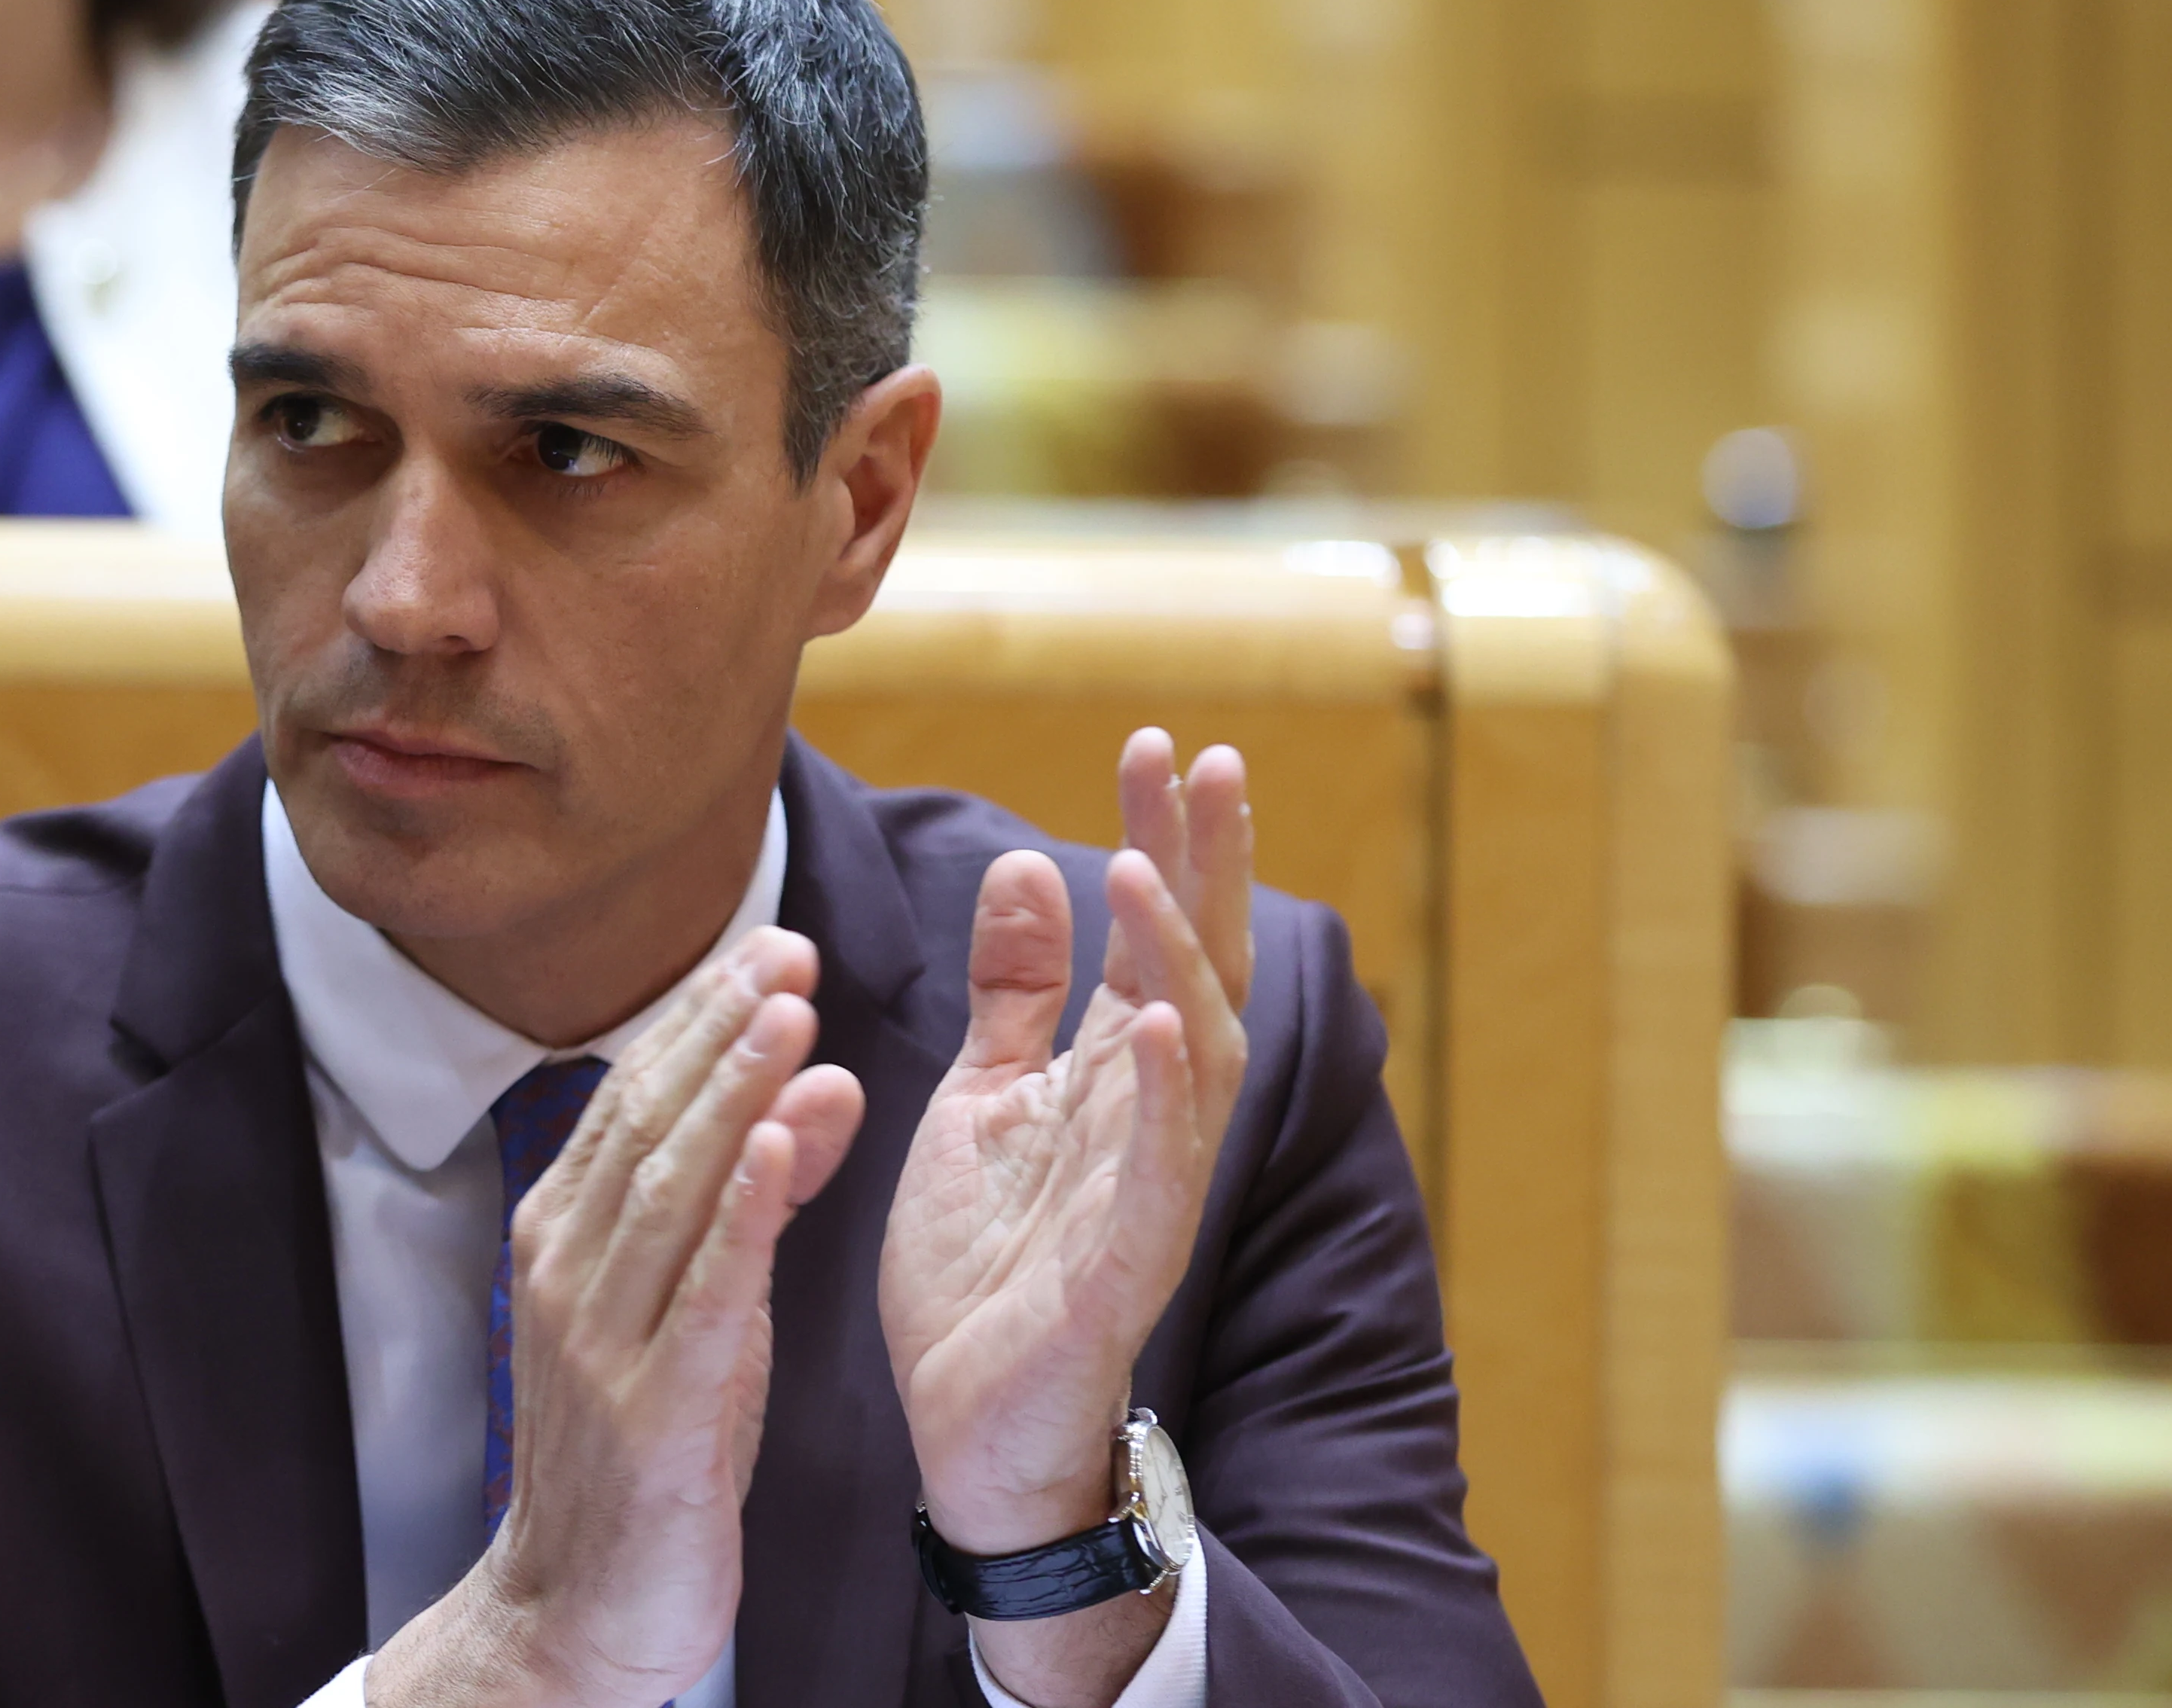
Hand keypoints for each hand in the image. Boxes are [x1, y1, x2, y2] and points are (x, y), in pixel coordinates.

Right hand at [369, 929, 863, 1707]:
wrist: (577, 1612)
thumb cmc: (642, 1453)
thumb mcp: (693, 1310)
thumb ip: (749, 1198)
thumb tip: (815, 1079)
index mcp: (564, 1235)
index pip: (634, 1098)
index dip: (700, 1017)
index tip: (769, 947)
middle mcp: (567, 1270)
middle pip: (648, 1122)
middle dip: (719, 1028)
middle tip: (789, 948)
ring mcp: (601, 1338)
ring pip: (670, 1186)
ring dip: (734, 1091)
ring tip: (792, 1012)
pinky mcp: (652, 1409)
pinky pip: (704, 1292)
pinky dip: (743, 1211)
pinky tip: (785, 1143)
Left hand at [877, 729, 1250, 1693]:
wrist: (968, 1428)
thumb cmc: (985, 1266)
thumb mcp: (981, 1100)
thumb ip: (1013, 993)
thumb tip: (1022, 864)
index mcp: (1113, 1077)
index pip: (1155, 935)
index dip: (1168, 839)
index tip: (1159, 743)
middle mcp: (1150, 1119)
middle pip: (1197, 967)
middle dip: (1203, 865)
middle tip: (1199, 757)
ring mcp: (1147, 1190)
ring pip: (1191, 1056)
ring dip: (1174, 959)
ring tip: (1141, 864)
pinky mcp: (1123, 1265)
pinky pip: (1158, 1169)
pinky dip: (1164, 1095)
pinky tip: (1156, 1023)